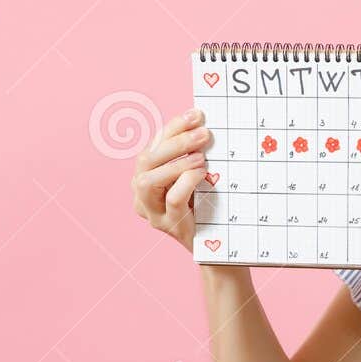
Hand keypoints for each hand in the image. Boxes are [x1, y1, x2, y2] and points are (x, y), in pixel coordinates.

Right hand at [131, 107, 211, 251]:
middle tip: (203, 132)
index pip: (153, 146)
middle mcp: (141, 195)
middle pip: (146, 160)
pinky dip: (185, 181)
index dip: (172, 127)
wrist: (218, 247)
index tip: (196, 114)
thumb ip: (193, 157)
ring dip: (176, 162)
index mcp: (145, 178)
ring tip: (202, 156)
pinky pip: (171, 199)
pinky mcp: (169, 225)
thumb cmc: (207, 208)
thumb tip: (204, 124)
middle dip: (175, 141)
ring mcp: (153, 213)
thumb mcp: (198, 178)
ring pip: (148, 181)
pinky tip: (202, 173)